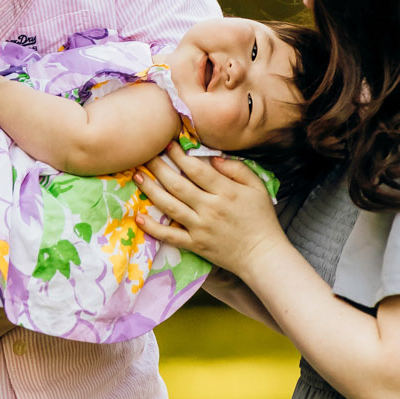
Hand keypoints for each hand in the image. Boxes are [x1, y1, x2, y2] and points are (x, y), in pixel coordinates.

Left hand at [134, 143, 286, 273]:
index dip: (179, 155)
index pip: (197, 169)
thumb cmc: (261, 218)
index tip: (168, 143)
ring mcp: (200, 228)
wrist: (262, 255)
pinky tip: (139, 217)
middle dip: (159, 167)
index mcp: (226, 192)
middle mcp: (210, 208)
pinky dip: (153, 228)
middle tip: (145, 155)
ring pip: (170, 206)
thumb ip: (237, 169)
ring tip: (137, 176)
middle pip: (178, 184)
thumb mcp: (258, 188)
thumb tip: (214, 157)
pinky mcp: (195, 245)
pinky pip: (170, 236)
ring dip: (151, 190)